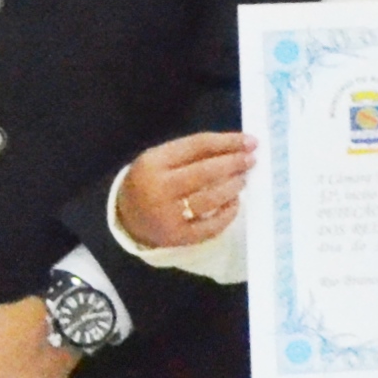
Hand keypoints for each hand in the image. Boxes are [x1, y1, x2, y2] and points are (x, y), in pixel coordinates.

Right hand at [115, 131, 251, 250]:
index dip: (228, 142)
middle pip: (205, 172)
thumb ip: (194, 152)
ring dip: (233, 187)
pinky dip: (227, 213)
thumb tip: (238, 147)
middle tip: (251, 160)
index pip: (197, 146)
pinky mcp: (177, 237)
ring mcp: (167, 215)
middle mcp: (158, 188)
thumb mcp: (161, 159)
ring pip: (209, 199)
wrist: (126, 217)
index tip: (251, 141)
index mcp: (153, 162)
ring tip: (242, 180)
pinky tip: (234, 203)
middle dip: (233, 164)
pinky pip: (210, 226)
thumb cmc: (151, 181)